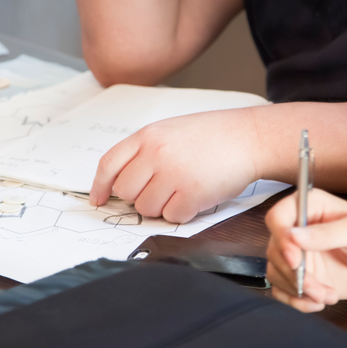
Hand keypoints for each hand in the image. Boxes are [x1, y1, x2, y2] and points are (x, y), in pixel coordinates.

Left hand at [89, 108, 260, 222]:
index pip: (109, 164)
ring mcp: (173, 174)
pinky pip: (171, 216)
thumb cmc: (211, 136)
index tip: (98, 200)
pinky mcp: (192, 194)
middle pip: (125, 192)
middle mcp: (156, 154)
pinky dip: (182, 212)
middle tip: (159, 190)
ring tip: (181, 189)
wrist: (248, 138)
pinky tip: (195, 195)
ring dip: (161, 206)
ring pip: (146, 208)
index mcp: (147, 136)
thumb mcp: (170, 131)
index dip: (99, 186)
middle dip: (138, 197)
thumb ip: (144, 151)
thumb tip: (119, 182)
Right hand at [265, 189, 346, 311]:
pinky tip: (319, 303)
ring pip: (276, 273)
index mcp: (309, 207)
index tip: (296, 261)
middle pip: (274, 251)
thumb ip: (328, 233)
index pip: (277, 218)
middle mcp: (298, 229)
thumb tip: (293, 236)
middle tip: (318, 288)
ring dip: (298, 291)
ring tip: (327, 296)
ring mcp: (297, 254)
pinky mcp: (300, 276)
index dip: (281, 239)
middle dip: (294, 275)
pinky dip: (297, 301)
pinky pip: (282, 290)